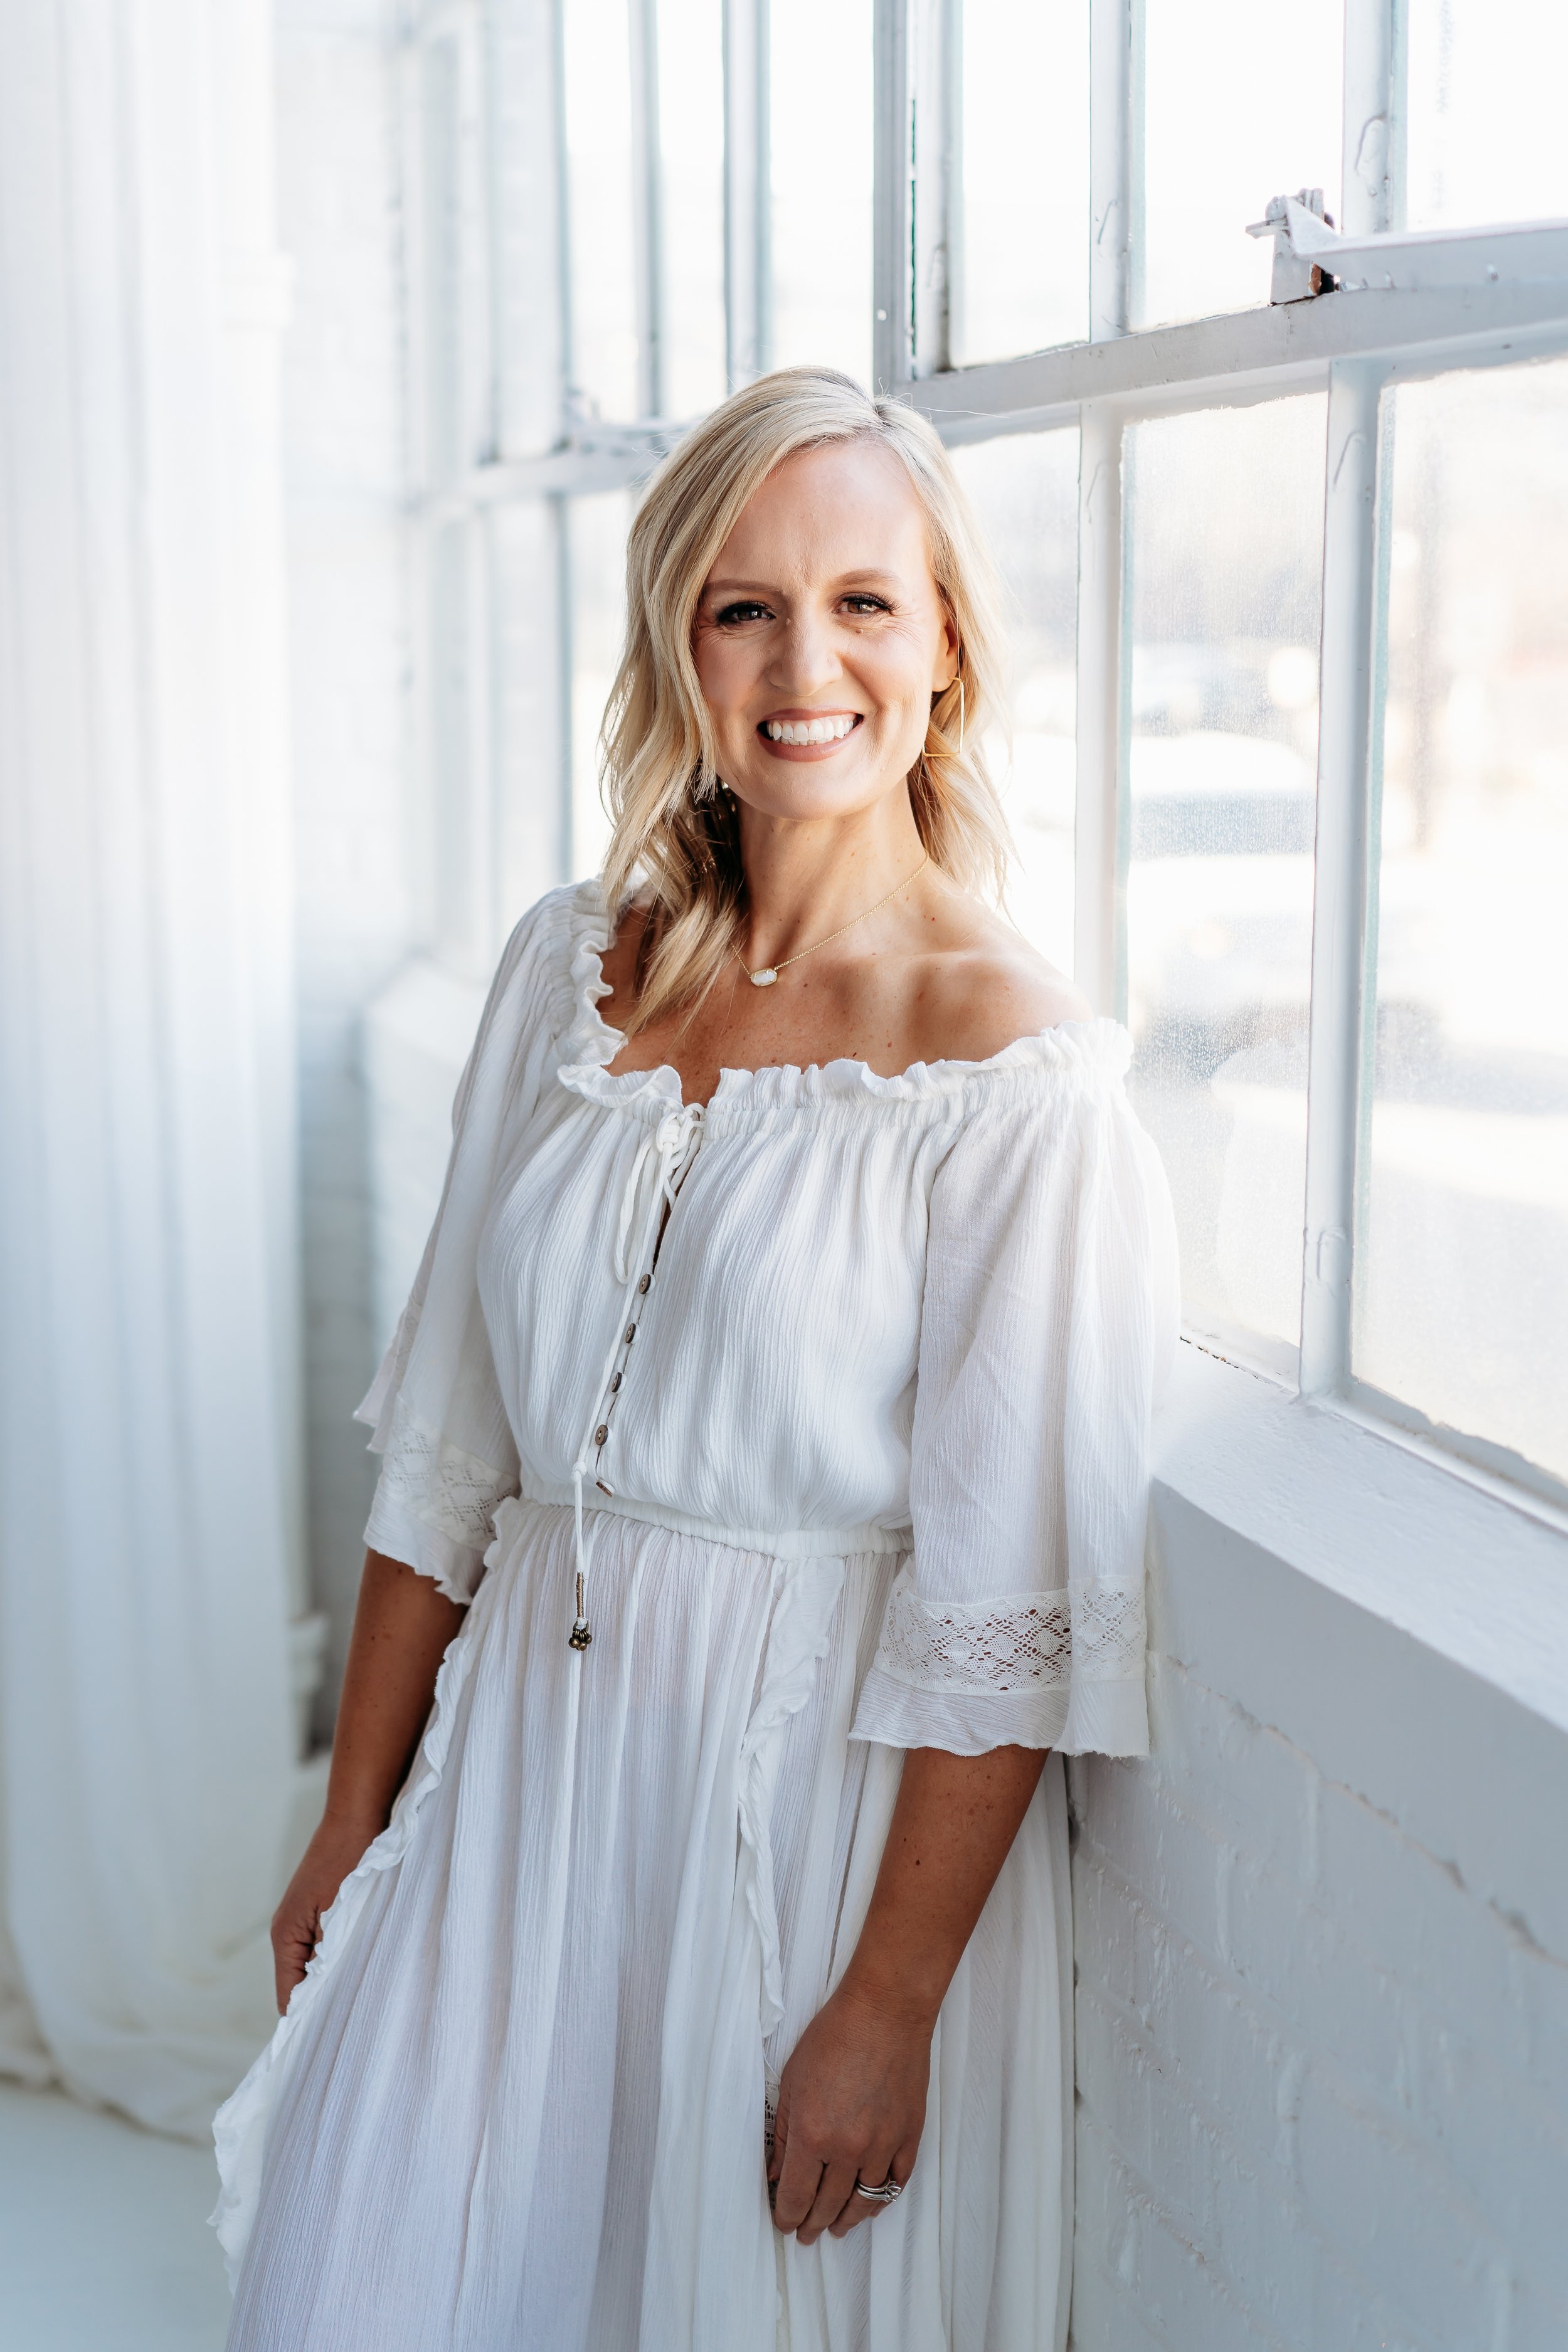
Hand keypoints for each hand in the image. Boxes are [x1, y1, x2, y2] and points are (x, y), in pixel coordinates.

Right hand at [270, 1811, 381, 2013]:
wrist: (359, 1813)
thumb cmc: (351, 1859)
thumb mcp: (340, 1915)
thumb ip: (327, 1957)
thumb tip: (319, 1999)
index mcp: (286, 1937)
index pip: (288, 1998)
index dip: (308, 2020)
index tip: (331, 2042)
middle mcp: (288, 1932)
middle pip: (300, 1986)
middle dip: (323, 2003)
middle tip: (353, 2024)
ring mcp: (304, 1921)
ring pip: (315, 1967)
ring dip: (334, 1979)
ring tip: (361, 1998)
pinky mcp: (321, 1911)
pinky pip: (326, 1948)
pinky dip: (341, 1958)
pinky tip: (364, 1964)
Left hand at [768, 1977, 931, 2245]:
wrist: (885, 2012)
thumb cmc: (834, 2037)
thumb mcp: (793, 2081)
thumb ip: (785, 2133)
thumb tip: (777, 2173)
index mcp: (814, 2135)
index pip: (796, 2196)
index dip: (787, 2216)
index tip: (784, 2224)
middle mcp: (849, 2149)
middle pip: (828, 2206)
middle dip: (813, 2225)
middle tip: (806, 2234)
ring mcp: (883, 2145)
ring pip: (863, 2202)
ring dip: (847, 2220)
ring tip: (836, 2228)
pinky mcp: (909, 2137)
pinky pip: (896, 2184)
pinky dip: (881, 2201)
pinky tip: (870, 2205)